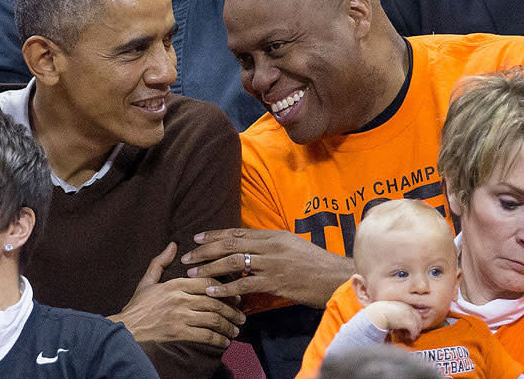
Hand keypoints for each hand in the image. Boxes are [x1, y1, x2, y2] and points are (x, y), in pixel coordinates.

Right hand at [109, 242, 245, 347]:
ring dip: (228, 325)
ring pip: (213, 318)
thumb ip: (161, 262)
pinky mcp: (179, 333)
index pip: (207, 281)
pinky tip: (224, 342)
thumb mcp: (147, 281)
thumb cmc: (137, 306)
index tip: (233, 294)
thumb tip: (173, 244)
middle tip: (241, 315)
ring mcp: (180, 316)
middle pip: (214, 301)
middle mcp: (180, 298)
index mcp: (175, 284)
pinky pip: (205, 335)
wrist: (126, 329)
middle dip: (231, 309)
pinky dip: (218, 339)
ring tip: (236, 330)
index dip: (224, 287)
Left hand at [181, 228, 354, 307]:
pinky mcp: (274, 282)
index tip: (197, 237)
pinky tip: (212, 291)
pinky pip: (244, 284)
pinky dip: (225, 287)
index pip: (237, 232)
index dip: (215, 234)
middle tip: (188, 256)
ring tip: (193, 273)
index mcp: (273, 235)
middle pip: (230, 244)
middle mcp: (270, 246)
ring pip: (233, 262)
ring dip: (210, 267)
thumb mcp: (292, 245)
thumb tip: (250, 246)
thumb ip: (270, 244)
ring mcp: (271, 263)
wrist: (335, 276)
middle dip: (206, 249)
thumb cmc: (315, 262)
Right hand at [364, 301, 422, 341]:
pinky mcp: (408, 321)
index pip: (412, 311)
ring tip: (410, 336)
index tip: (408, 326)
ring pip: (418, 324)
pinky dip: (413, 335)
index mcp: (401, 302)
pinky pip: (415, 330)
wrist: (375, 315)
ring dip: (415, 331)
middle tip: (412, 332)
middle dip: (416, 325)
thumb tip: (397, 322)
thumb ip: (393, 313)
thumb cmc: (377, 313)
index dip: (412, 319)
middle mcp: (406, 306)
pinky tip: (410, 338)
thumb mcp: (387, 310)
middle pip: (417, 317)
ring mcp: (408, 314)